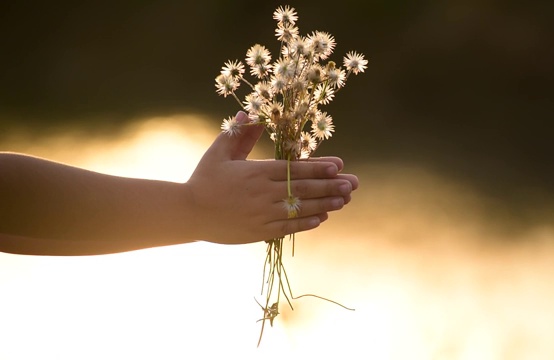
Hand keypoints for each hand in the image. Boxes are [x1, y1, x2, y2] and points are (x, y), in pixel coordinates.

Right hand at [186, 111, 357, 243]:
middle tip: (353, 184)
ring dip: (325, 204)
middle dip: (331, 186)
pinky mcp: (258, 232)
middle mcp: (264, 194)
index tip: (339, 165)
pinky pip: (287, 228)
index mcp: (256, 172)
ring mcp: (262, 214)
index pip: (295, 169)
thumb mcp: (219, 151)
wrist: (187, 212)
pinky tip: (322, 219)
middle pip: (304, 188)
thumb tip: (252, 114)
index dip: (319, 167)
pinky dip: (305, 223)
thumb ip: (239, 133)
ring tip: (344, 200)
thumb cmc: (203, 178)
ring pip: (300, 209)